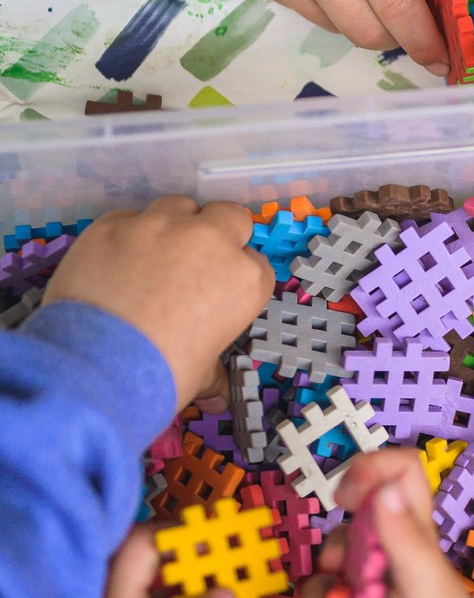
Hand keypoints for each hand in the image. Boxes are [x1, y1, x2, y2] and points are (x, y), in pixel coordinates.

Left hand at [42, 197, 273, 411]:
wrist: (95, 367)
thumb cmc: (161, 375)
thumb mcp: (201, 374)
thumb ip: (213, 370)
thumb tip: (217, 391)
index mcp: (245, 281)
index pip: (255, 263)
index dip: (236, 275)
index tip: (219, 289)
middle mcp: (210, 243)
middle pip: (228, 216)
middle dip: (218, 232)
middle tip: (196, 260)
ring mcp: (160, 228)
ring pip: (178, 206)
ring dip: (173, 225)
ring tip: (153, 254)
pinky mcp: (113, 225)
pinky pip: (128, 217)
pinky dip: (127, 234)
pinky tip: (115, 261)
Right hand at [307, 450, 473, 597]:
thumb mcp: (425, 588)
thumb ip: (404, 539)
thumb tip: (385, 488)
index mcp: (417, 535)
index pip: (400, 474)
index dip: (373, 470)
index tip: (350, 497)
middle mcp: (391, 552)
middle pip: (357, 515)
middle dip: (344, 535)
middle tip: (350, 565)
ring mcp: (367, 583)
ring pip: (332, 552)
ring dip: (327, 571)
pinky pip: (317, 593)